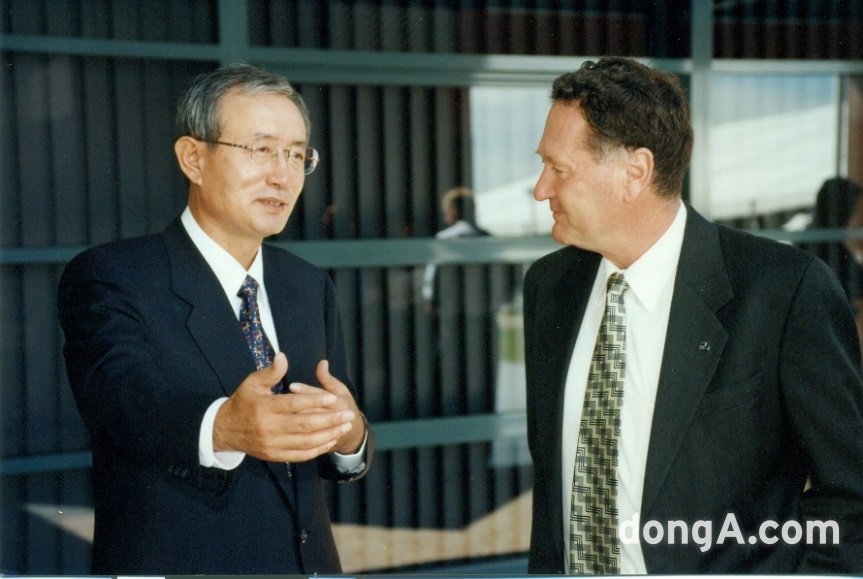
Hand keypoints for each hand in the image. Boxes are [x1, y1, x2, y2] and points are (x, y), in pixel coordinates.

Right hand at [213, 353, 355, 462]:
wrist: (225, 430)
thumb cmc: (243, 402)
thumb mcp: (252, 383)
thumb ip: (270, 372)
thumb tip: (283, 357)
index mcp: (264, 407)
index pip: (294, 404)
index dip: (315, 401)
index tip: (333, 398)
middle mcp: (269, 428)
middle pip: (304, 425)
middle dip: (330, 420)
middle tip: (348, 414)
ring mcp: (272, 444)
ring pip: (306, 442)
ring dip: (328, 435)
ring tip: (345, 427)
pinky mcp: (274, 456)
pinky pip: (300, 455)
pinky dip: (317, 449)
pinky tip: (330, 440)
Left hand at [289, 360, 365, 454]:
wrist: (351, 433)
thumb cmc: (344, 406)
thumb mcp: (340, 390)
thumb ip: (328, 378)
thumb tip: (322, 363)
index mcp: (340, 403)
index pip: (321, 397)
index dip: (307, 391)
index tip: (292, 386)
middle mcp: (334, 419)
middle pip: (313, 414)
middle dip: (298, 407)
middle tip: (280, 401)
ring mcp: (327, 434)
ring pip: (309, 429)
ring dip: (295, 421)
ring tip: (280, 414)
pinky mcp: (321, 445)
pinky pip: (307, 444)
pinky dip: (296, 436)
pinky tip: (284, 430)